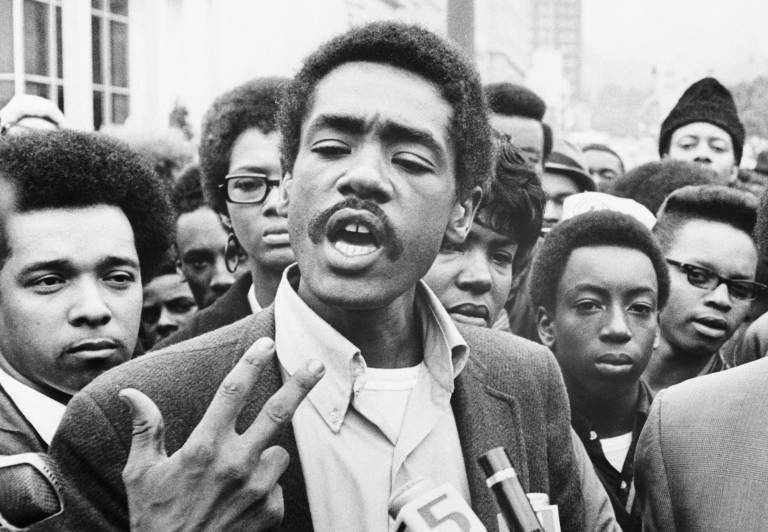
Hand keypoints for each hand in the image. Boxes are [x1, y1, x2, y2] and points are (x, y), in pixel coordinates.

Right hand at [118, 337, 324, 531]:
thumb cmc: (155, 521)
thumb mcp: (141, 475)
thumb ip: (146, 429)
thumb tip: (130, 393)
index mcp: (204, 448)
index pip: (233, 392)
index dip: (251, 362)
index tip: (266, 342)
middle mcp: (235, 464)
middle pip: (277, 413)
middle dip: (300, 385)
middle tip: (317, 364)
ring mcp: (257, 488)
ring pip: (278, 453)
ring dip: (264, 455)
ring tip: (236, 478)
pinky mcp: (271, 510)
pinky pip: (276, 485)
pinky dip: (263, 487)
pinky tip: (240, 503)